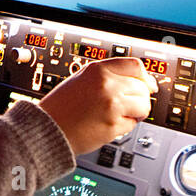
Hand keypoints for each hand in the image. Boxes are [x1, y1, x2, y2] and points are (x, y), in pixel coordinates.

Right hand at [36, 57, 158, 155]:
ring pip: (143, 106)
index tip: (149, 84)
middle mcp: (107, 84)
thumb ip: (106, 76)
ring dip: (137, 112)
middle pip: (142, 87)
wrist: (47, 129)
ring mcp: (112, 104)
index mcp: (97, 70)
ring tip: (120, 116)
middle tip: (130, 105)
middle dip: (140, 97)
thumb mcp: (80, 79)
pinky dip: (125, 126)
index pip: (135, 66)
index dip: (145, 77)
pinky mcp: (113, 124)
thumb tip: (135, 80)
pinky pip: (132, 124)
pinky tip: (109, 124)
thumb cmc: (59, 108)